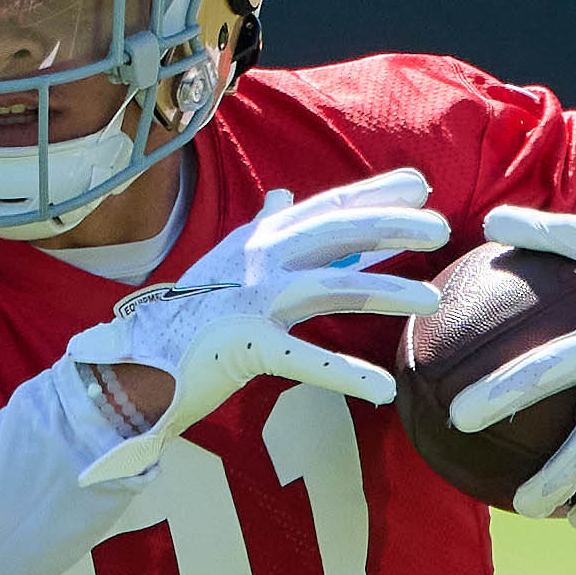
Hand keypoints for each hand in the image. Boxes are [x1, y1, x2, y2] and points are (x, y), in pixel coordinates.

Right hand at [60, 167, 441, 487]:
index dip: (374, 193)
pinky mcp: (245, 345)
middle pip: (335, 233)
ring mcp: (251, 300)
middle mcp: (258, 260)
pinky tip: (384, 390)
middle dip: (391, 225)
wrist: (134, 362)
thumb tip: (283, 194)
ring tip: (431, 300)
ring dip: (385, 291)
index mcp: (258, 241)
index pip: (325, 208)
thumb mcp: (224, 263)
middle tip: (441, 227)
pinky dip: (347, 376)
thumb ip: (261, 230)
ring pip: (331, 287)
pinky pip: (307, 361)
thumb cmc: (185, 317)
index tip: (420, 184)